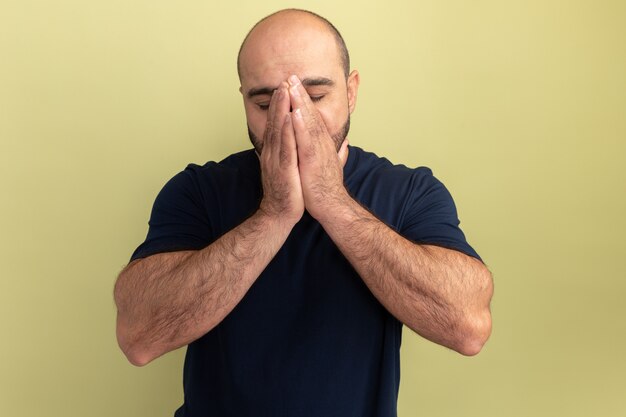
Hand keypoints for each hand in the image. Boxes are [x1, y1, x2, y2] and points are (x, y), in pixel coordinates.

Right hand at [258, 83, 304, 225]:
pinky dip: (288, 132)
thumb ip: (289, 154)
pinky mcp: (284, 170)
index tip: (285, 87)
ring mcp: (276, 161)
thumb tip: (291, 143)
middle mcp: (272, 153)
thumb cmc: (287, 193)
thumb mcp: (288, 169)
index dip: (280, 106)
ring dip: (281, 110)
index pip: (277, 125)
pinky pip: (286, 148)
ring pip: (279, 131)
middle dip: (279, 101)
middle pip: (275, 123)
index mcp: (275, 153)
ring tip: (285, 92)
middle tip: (283, 81)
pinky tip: (291, 118)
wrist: (279, 215)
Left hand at [287, 75, 349, 221]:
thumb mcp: (332, 164)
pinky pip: (306, 140)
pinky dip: (300, 125)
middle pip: (311, 113)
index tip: (295, 84)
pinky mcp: (313, 160)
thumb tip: (346, 144)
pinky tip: (295, 111)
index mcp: (322, 143)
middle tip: (291, 75)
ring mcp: (318, 150)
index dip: (305, 100)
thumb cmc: (328, 188)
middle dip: (301, 93)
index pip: (313, 117)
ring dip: (301, 102)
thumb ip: (339, 152)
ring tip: (292, 85)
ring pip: (309, 121)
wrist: (331, 206)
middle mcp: (322, 143)